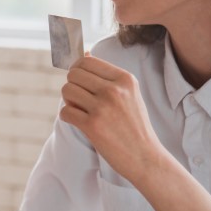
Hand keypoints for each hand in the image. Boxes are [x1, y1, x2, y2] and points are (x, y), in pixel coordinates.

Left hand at [59, 55, 168, 182]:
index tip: (80, 81)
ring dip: (69, 101)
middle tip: (81, 99)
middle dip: (73, 85)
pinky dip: (68, 117)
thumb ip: (107, 76)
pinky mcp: (92, 125)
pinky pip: (65, 111)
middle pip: (73, 74)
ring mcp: (103, 107)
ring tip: (81, 110)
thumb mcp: (129, 94)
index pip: (86, 61)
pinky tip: (79, 122)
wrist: (145, 157)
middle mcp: (114, 90)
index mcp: (125, 79)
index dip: (77, 70)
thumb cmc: (134, 125)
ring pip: (67, 90)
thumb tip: (83, 53)